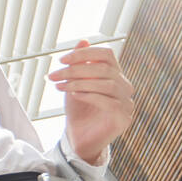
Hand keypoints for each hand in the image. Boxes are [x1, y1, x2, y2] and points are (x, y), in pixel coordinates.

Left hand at [47, 39, 134, 165]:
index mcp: (116, 75)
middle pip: (104, 68)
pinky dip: (89, 96)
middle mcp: (125, 86)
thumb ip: (79, 65)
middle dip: (75, 70)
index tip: (61, 60)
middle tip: (54, 75)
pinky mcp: (123, 117)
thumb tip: (83, 41)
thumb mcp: (74, 84)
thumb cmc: (79, 111)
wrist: (79, 140)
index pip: (107, 55)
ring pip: (106, 83)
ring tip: (60, 86)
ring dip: (79, 83)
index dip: (84, 54)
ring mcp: (127, 102)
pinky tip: (74, 96)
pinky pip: (108, 101)